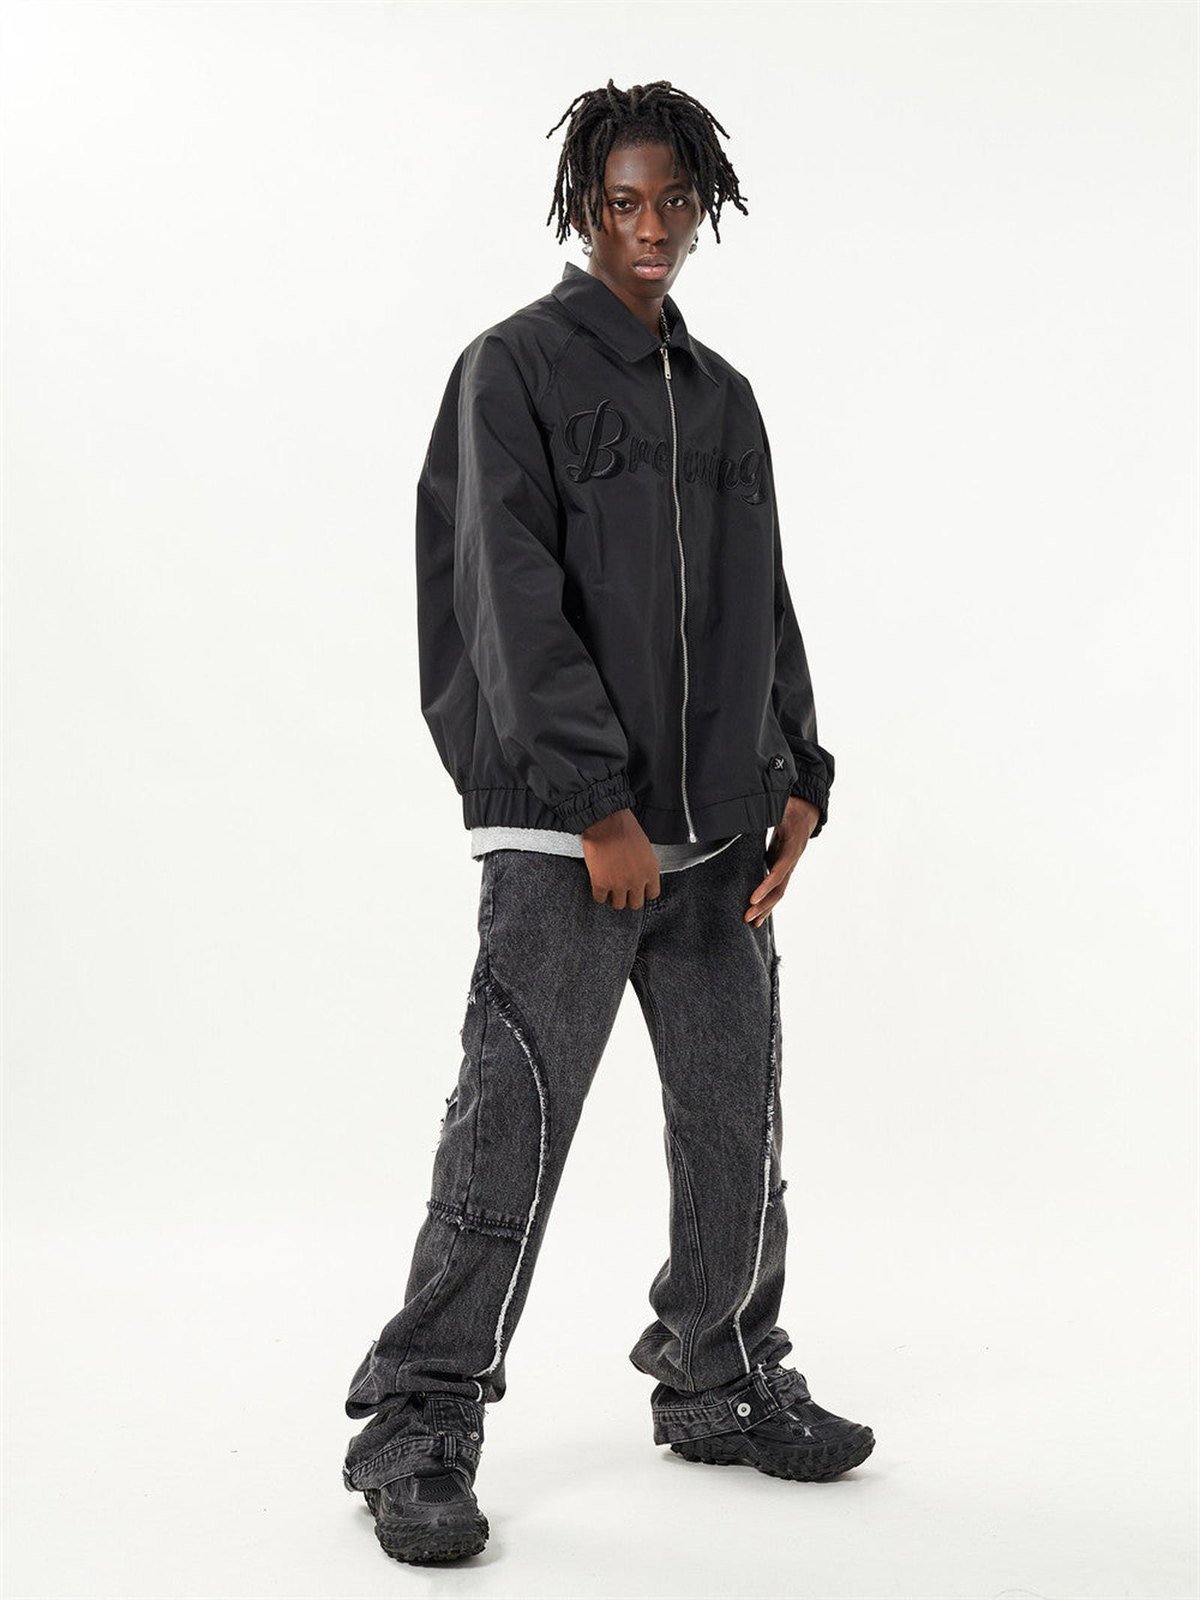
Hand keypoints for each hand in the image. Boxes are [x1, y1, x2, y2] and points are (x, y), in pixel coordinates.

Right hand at [581, 809, 661, 910]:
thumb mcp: (644, 848)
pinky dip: (599, 894)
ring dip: (614, 898)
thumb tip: (640, 876)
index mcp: (651, 871)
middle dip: (629, 897)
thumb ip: (644, 866)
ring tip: (610, 889)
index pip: (652, 894)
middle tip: (623, 890)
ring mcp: (619, 884)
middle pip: (636, 904)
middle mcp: (637, 881)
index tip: (637, 888)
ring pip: (618, 905)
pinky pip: (600, 899)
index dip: (643, 891)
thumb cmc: (625, 828)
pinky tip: (599, 885)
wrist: (605, 821)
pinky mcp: (601, 883)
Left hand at [744, 795, 819, 925]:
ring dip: (766, 907)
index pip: (778, 871)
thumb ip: (767, 811)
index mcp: (792, 847)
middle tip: (747, 917)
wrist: (806, 810)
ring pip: (779, 891)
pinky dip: (767, 898)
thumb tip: (751, 811)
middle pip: (779, 888)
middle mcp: (792, 860)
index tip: (752, 898)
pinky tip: (758, 909)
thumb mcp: (779, 806)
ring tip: (752, 922)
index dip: (766, 886)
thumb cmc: (790, 807)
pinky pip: (777, 886)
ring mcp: (789, 865)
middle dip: (764, 905)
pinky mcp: (784, 866)